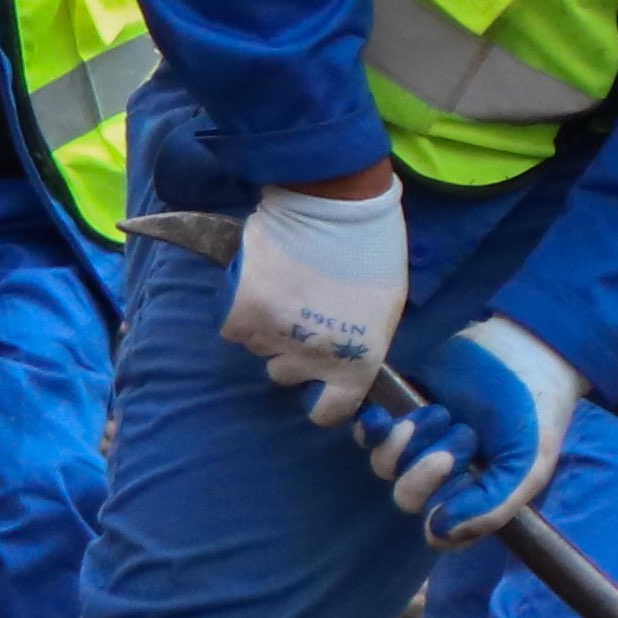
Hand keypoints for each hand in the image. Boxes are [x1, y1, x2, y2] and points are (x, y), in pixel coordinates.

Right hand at [225, 176, 410, 426]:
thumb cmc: (373, 253)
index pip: (330, 411)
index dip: (322, 401)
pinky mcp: (243, 310)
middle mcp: (312, 358)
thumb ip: (360, 344)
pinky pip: (233, 327)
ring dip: (266, 325)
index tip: (318, 388)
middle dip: (289, 351)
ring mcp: (275, 336)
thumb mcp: (385, 312)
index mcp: (355, 363)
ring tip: (285, 288)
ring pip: (257, 347)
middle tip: (300, 315)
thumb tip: (342, 359)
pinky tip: (261, 283)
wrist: (338, 206)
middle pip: (284, 373)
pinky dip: (240, 310)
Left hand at [362, 318, 579, 539]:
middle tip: (463, 434)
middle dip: (426, 471)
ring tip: (441, 413)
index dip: (441, 512)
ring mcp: (419, 445)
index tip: (461, 480)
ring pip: (386, 465)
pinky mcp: (402, 411)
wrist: (525, 350)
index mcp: (474, 499)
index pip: (440, 530)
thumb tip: (435, 533)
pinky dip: (371, 429)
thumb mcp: (528, 467)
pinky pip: (369, 434)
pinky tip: (382, 418)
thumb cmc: (535, 413)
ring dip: (408, 443)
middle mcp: (443, 478)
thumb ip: (491, 507)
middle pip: (407, 496)